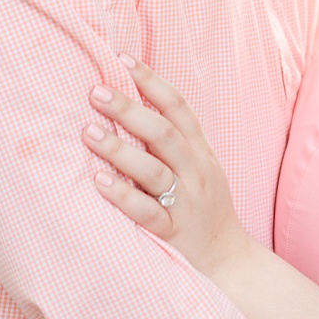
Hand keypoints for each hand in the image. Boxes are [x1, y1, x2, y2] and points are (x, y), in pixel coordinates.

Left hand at [84, 59, 250, 276]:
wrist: (229, 259)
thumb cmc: (202, 204)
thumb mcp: (197, 165)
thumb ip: (171, 137)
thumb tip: (127, 100)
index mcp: (199, 151)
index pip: (178, 107)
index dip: (151, 81)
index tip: (122, 59)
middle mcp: (195, 172)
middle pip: (163, 134)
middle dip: (129, 110)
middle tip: (96, 91)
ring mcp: (186, 203)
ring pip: (154, 171)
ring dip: (119, 150)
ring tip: (88, 132)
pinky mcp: (174, 232)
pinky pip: (148, 213)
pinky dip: (123, 196)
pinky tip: (100, 182)